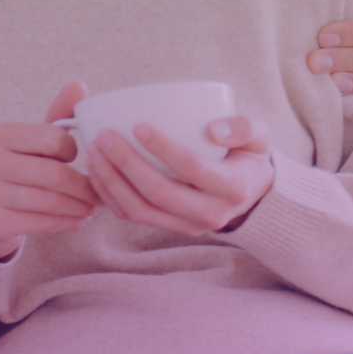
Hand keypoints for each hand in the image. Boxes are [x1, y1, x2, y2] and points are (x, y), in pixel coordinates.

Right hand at [0, 82, 99, 260]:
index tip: (84, 162)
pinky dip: (66, 223)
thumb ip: (57, 116)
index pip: (53, 139)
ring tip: (92, 209)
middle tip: (101, 196)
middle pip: (54, 174)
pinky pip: (40, 222)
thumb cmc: (15, 173)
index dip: (76, 153)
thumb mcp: (33, 143)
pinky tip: (78, 221)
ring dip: (79, 207)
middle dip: (85, 188)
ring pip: (50, 201)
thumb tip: (79, 86)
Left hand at [82, 115, 274, 236]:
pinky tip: (97, 172)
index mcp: (232, 187)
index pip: (191, 168)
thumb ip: (243, 127)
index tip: (138, 125)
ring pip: (141, 211)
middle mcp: (210, 213)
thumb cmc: (249, 154)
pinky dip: (111, 196)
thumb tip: (213, 129)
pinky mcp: (171, 228)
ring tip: (93, 153)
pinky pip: (134, 217)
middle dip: (125, 165)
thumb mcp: (259, 135)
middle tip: (103, 137)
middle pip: (158, 193)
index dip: (163, 148)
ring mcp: (188, 225)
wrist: (252, 191)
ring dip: (112, 183)